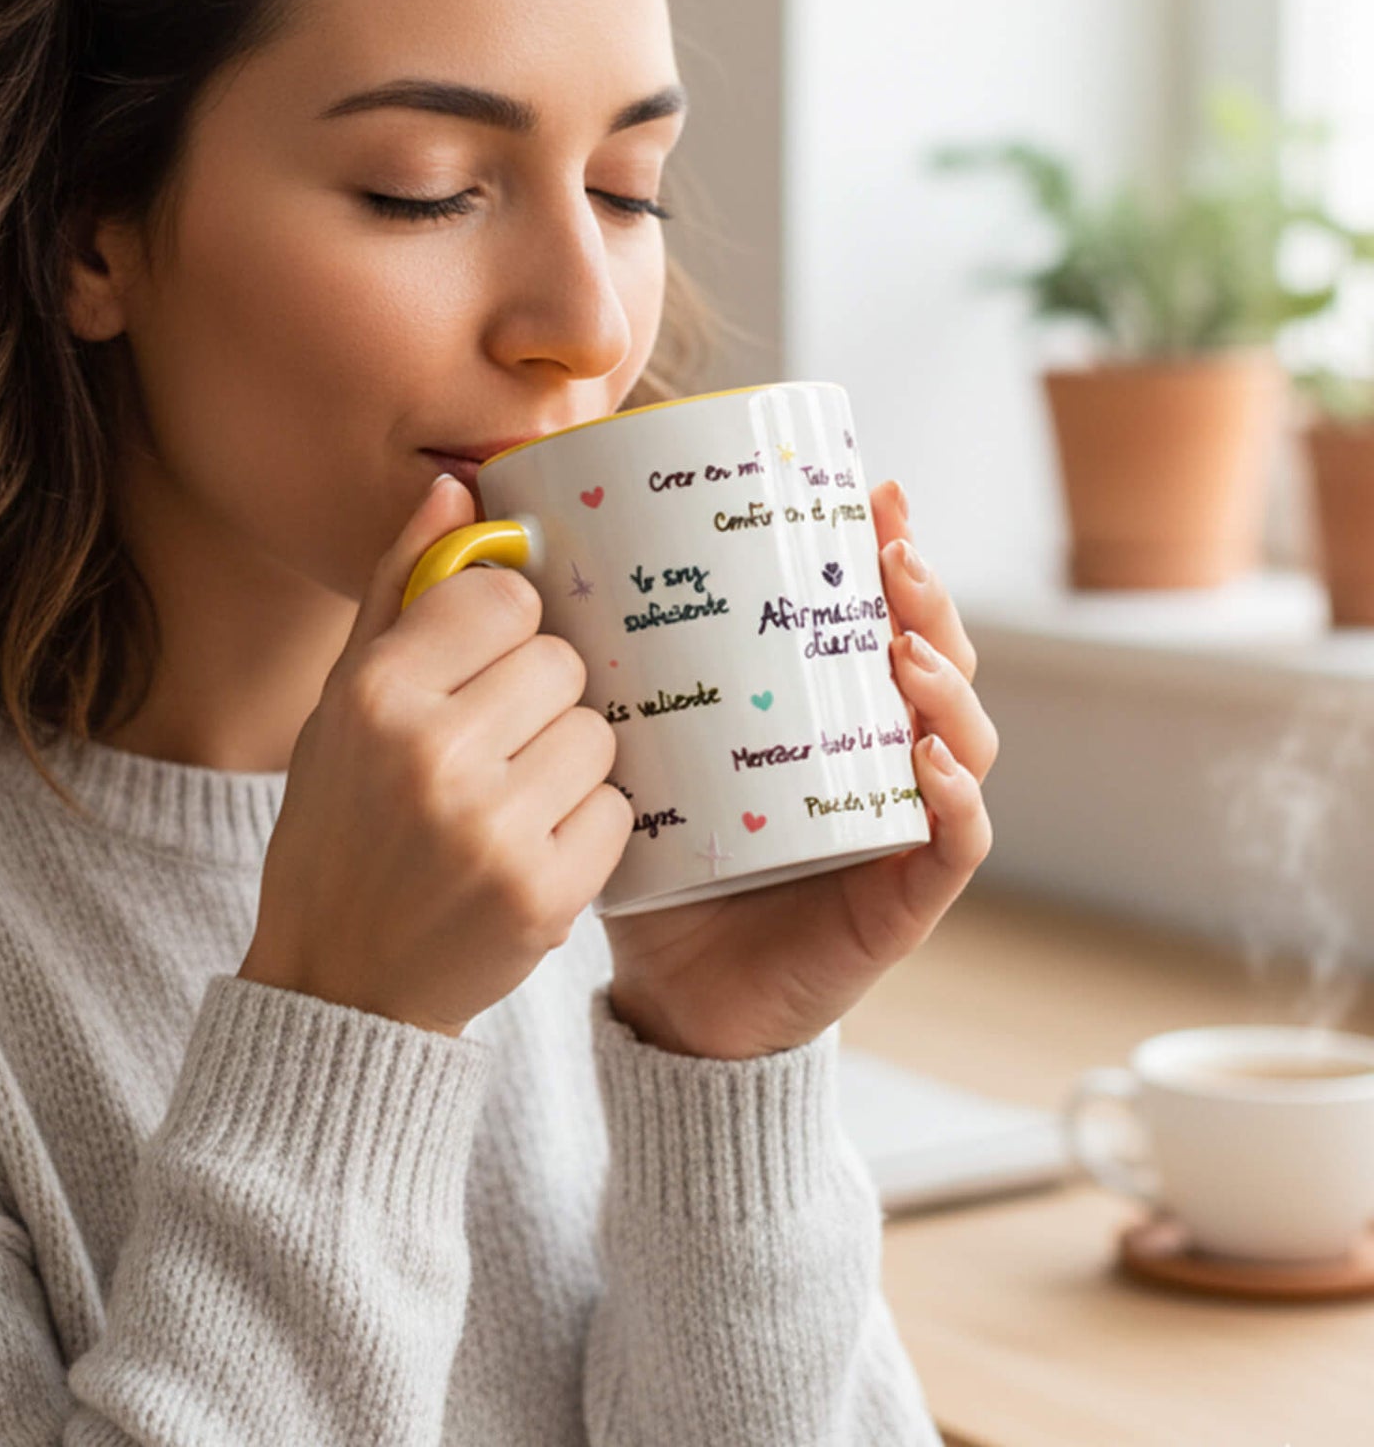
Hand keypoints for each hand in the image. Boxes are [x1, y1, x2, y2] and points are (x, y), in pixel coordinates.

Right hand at [242, 472, 632, 1038]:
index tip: (482, 662)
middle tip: (495, 743)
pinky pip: (617, 812)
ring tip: (512, 798)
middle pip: (561, 662)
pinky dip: (586, 827)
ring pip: (597, 734)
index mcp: (376, 695)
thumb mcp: (341, 703)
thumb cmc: (342, 824)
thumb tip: (454, 488)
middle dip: (539, 695)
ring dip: (569, 760)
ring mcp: (491, 828)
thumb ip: (398, 590)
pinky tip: (531, 846)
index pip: (502, 596)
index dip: (503, 625)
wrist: (341, 981)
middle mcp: (431, 755)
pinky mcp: (544, 895)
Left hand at [600, 478, 996, 1059]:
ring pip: (962, 737)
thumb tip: (520, 545)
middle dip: (926, 599)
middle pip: (934, 659)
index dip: (888, 553)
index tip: (871, 492)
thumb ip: (600, 667)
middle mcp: (873, 757)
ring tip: (903, 650)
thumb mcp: (632, 746)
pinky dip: (957, 800)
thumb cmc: (655, 858)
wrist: (670, 991)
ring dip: (947, 684)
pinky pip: (956, 843)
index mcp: (820, 713)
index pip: (874, 619)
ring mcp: (898, 824)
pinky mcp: (902, 898)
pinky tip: (928, 764)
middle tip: (890, 550)